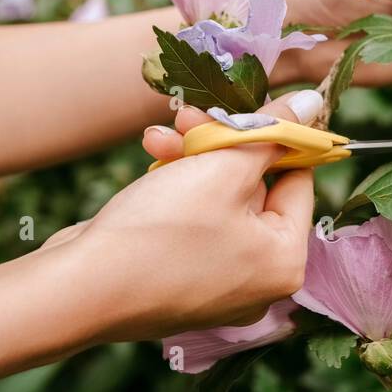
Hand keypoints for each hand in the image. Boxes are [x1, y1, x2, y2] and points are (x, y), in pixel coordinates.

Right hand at [44, 90, 322, 340]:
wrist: (78, 287)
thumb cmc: (160, 230)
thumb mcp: (223, 166)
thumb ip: (272, 132)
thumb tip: (313, 104)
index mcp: (285, 262)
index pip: (298, 179)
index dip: (271, 136)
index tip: (243, 107)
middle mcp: (258, 281)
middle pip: (253, 187)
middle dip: (218, 144)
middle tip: (190, 116)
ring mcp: (216, 285)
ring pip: (217, 199)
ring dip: (190, 160)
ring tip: (157, 139)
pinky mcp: (179, 280)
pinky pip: (191, 223)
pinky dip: (173, 190)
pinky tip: (149, 163)